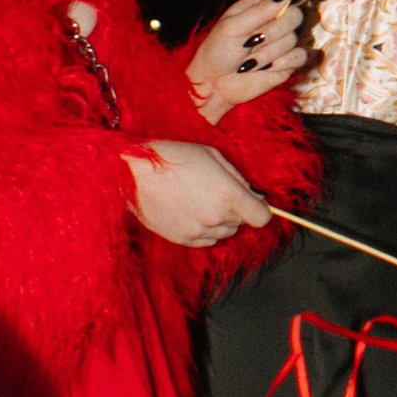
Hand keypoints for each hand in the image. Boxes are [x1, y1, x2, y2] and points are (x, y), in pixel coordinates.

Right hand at [125, 141, 271, 249]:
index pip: (262, 217)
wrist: (134, 173)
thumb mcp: (213, 155)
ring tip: (202, 200)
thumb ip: (237, 177)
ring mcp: (198, 230)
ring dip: (221, 221)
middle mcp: (216, 217)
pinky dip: (205, 230)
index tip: (254, 203)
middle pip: (241, 223)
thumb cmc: (173, 157)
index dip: (262, 209)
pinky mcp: (181, 239)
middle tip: (218, 191)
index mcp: (228, 194)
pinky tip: (192, 212)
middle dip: (236, 209)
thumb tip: (253, 194)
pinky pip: (206, 241)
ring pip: (224, 233)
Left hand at [187, 0, 308, 124]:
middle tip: (252, 41)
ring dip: (268, 52)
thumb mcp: (232, 26)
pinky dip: (281, 63)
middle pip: (296, 15)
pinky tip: (266, 68)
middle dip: (274, 30)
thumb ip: (261, 10)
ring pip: (293, 39)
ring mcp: (284, 41)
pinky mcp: (289, 62)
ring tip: (248, 61)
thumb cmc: (218, 50)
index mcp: (261, 5)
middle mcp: (276, 20)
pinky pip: (300, 56)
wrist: (215, 84)